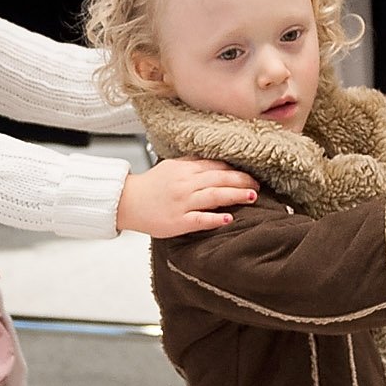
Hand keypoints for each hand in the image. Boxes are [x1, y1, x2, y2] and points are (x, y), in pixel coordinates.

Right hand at [117, 157, 257, 237]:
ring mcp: (182, 203)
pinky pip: (199, 219)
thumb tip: (217, 163)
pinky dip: (215, 219)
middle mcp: (185, 184)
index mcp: (185, 170)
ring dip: (235, 195)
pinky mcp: (177, 221)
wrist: (127, 202)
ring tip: (252, 196)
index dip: (236, 170)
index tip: (251, 174)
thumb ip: (193, 164)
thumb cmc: (150, 186)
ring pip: (213, 196)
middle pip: (219, 180)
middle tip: (258, 185)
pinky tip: (228, 219)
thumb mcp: (172, 167)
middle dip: (242, 181)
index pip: (216, 167)